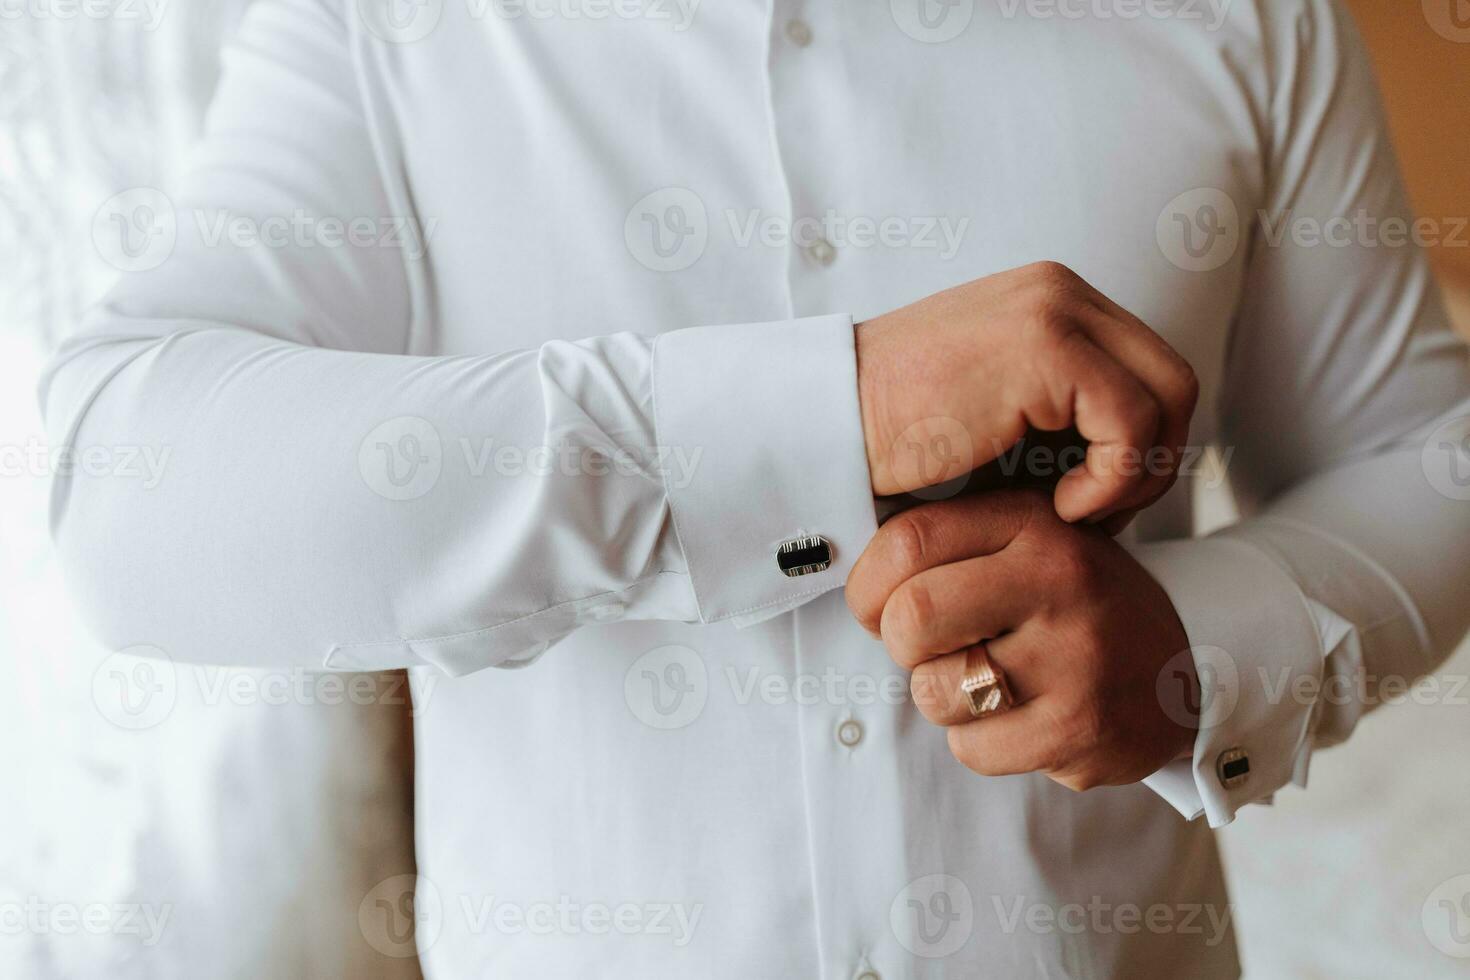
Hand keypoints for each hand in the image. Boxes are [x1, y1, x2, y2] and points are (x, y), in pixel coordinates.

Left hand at [845, 490, 1197, 791]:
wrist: (1187, 674)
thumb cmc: (1073, 606)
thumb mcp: (1028, 544)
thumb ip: (952, 542)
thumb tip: (853, 569)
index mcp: (1033, 524)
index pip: (908, 541)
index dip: (867, 584)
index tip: (876, 607)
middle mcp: (1059, 579)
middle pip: (911, 617)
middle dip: (901, 645)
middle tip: (932, 649)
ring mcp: (1074, 656)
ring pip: (933, 690)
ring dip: (941, 698)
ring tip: (988, 683)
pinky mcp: (1079, 728)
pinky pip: (970, 748)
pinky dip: (978, 743)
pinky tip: (1021, 720)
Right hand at [856, 261, 1197, 527]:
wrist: (826, 427)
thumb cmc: (900, 441)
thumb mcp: (1000, 419)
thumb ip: (1064, 421)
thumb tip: (1139, 466)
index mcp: (1052, 301)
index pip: (1150, 372)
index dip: (1141, 450)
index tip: (1092, 503)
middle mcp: (1062, 291)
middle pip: (1174, 382)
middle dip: (1152, 463)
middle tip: (1096, 516)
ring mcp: (1056, 310)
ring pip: (1168, 400)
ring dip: (1134, 476)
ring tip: (1074, 512)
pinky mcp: (1047, 346)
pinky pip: (1132, 422)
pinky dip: (1112, 479)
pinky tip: (1061, 504)